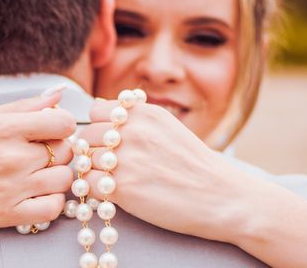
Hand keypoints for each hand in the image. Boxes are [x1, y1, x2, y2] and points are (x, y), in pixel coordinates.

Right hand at [0, 91, 75, 227]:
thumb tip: (60, 94)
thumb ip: (25, 106)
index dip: (61, 126)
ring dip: (56, 176)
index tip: (50, 131)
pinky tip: (35, 194)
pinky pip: (52, 209)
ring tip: (36, 174)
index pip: (64, 124)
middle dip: (58, 150)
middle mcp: (13, 157)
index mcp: (6, 128)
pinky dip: (51, 202)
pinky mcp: (6, 215)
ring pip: (64, 180)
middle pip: (66, 151)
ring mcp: (11, 188)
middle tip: (38, 153)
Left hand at [80, 99, 240, 240]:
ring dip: (92, 171)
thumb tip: (102, 113)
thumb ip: (136, 119)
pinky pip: (86, 183)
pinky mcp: (122, 188)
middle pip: (87, 135)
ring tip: (111, 180)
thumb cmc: (194, 164)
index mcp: (143, 113)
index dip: (99, 126)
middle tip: (108, 165)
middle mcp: (132, 130)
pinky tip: (111, 193)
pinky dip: (92, 190)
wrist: (222, 196)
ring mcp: (125, 158)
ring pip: (84, 160)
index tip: (107, 140)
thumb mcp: (167, 126)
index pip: (96, 110)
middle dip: (93, 150)